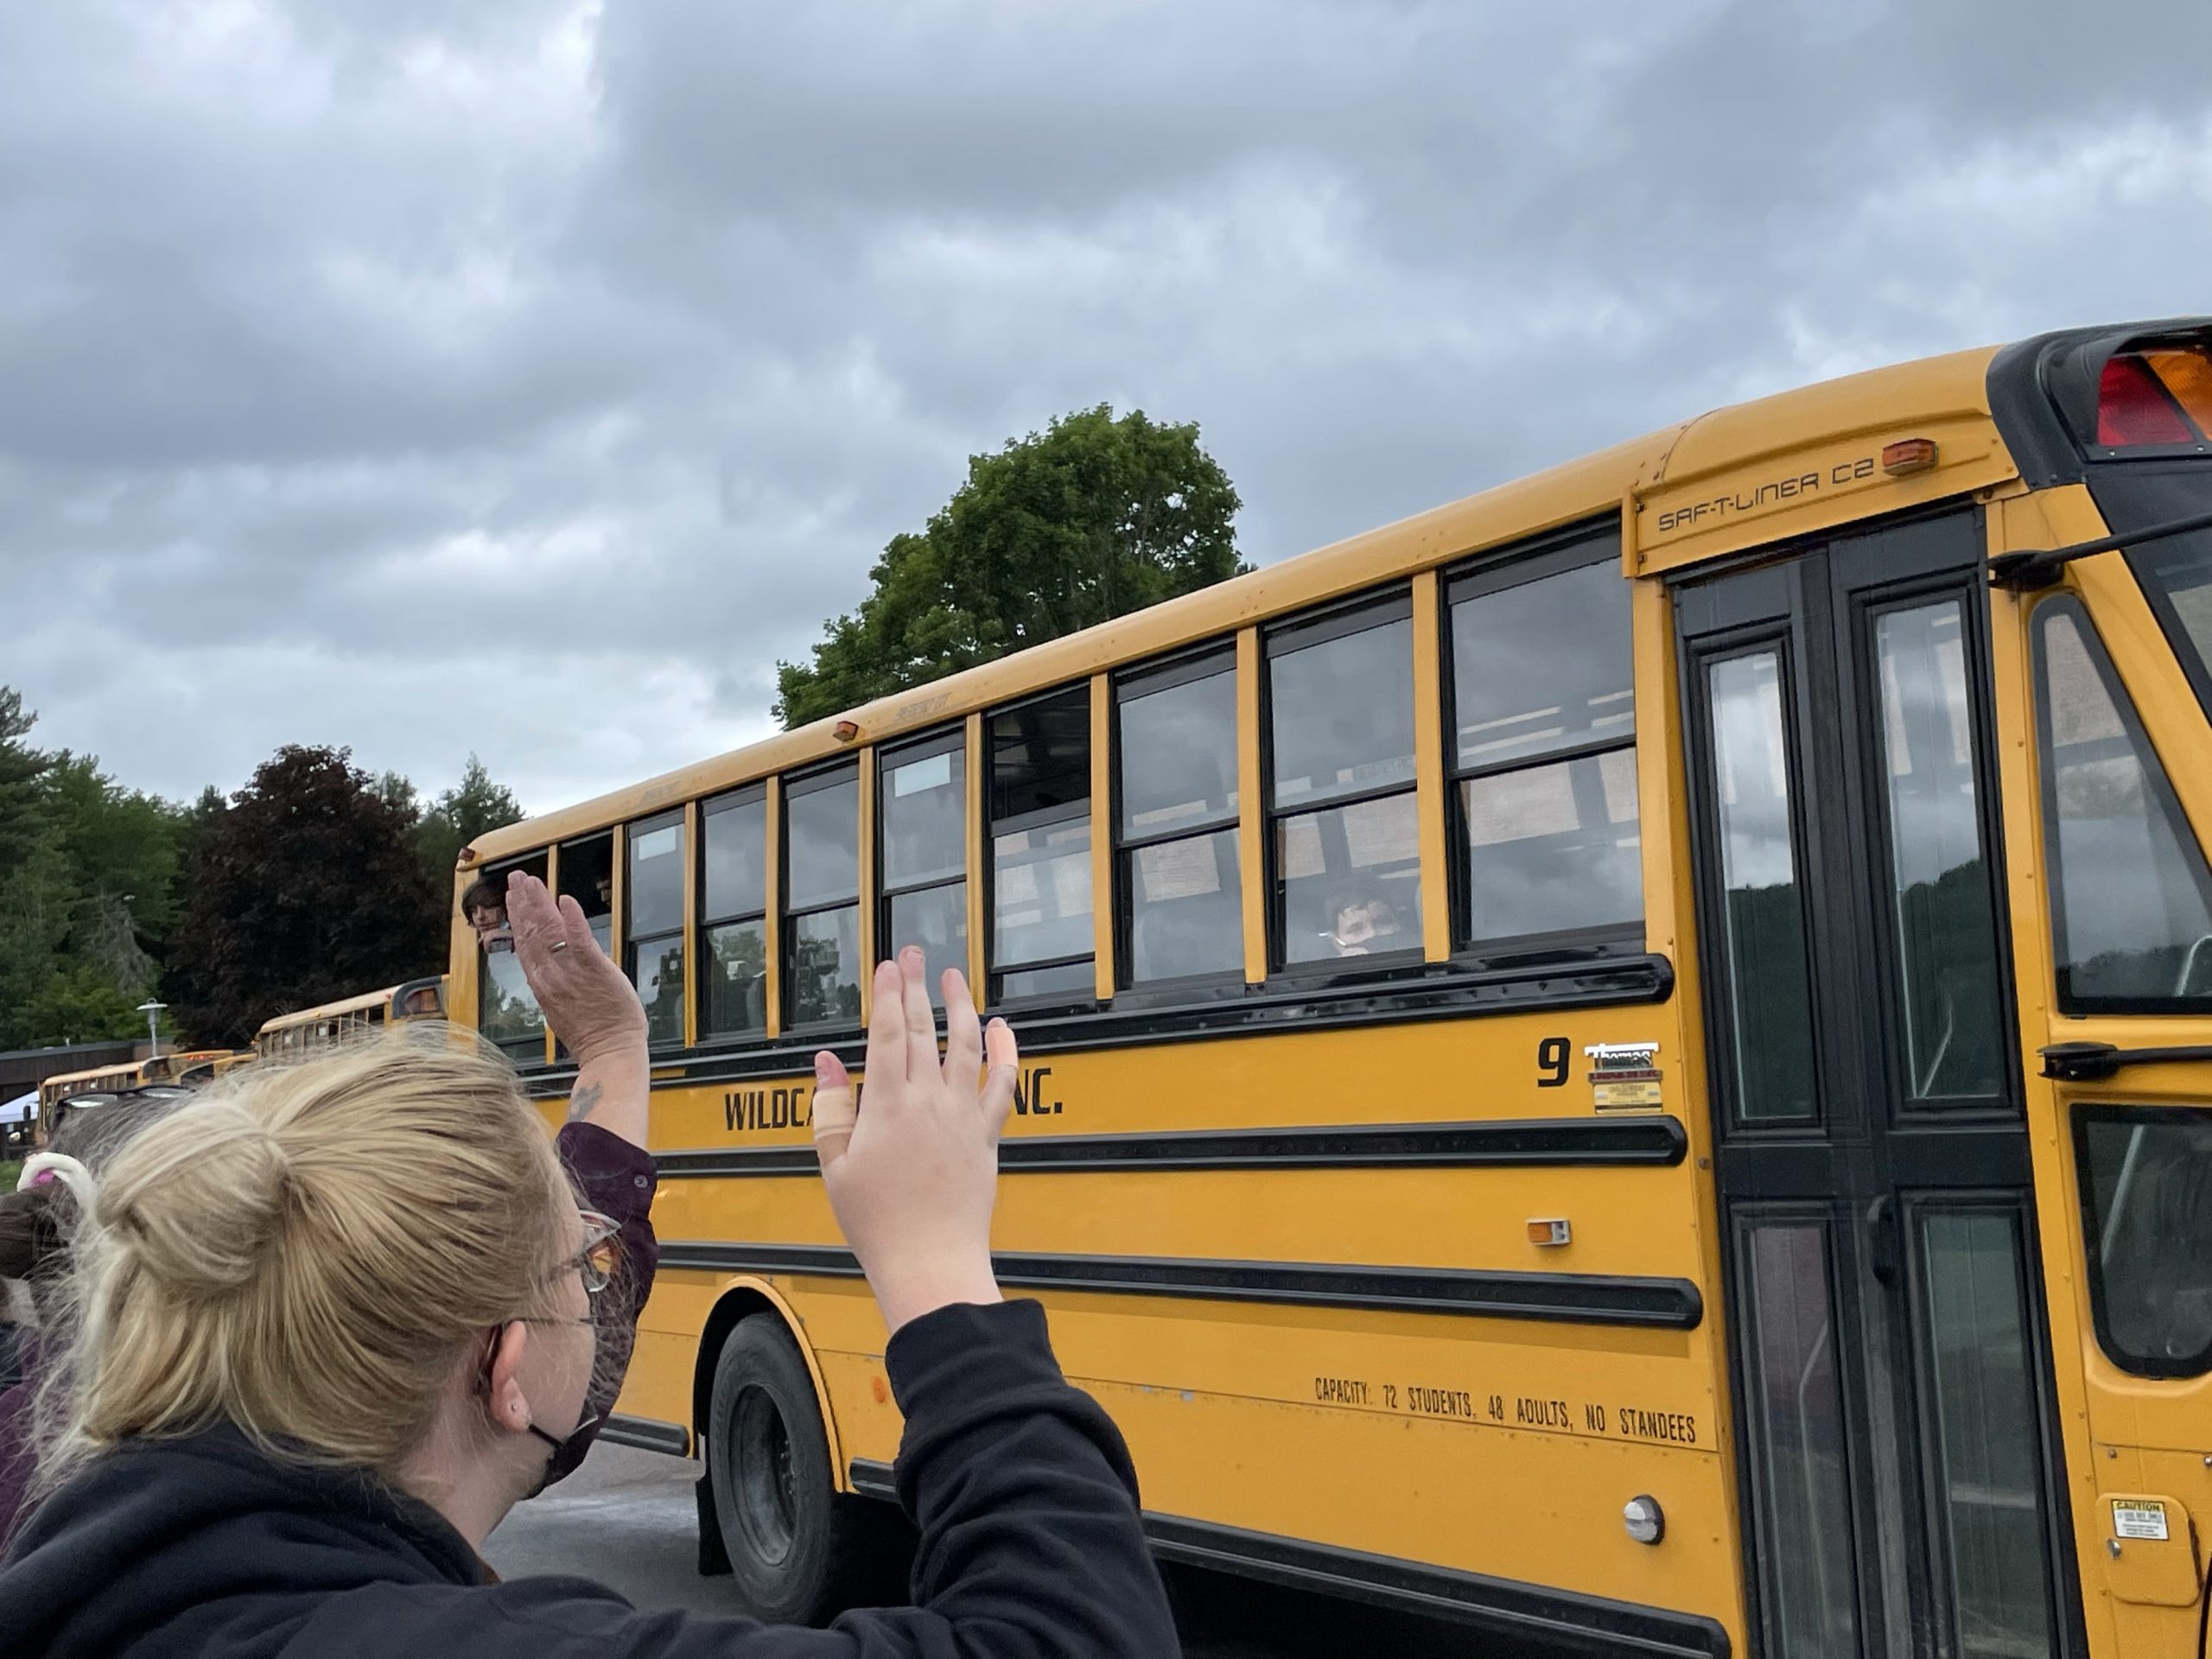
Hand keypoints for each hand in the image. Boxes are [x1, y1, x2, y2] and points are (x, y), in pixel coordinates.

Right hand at [505, 872, 646, 1067]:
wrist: (609, 1053)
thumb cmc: (592, 1035)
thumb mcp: (563, 1007)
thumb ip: (557, 984)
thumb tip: (557, 968)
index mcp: (542, 985)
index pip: (525, 944)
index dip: (518, 919)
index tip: (512, 898)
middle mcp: (550, 976)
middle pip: (532, 932)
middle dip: (523, 902)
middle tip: (516, 878)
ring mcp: (570, 973)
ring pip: (549, 932)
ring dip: (539, 903)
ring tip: (532, 881)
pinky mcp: (595, 970)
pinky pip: (579, 940)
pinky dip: (572, 919)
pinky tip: (565, 900)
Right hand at [811, 949, 1016, 1332]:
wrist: (931, 1262)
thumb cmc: (877, 1222)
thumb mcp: (836, 1166)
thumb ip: (832, 1108)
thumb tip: (827, 1061)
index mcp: (887, 1106)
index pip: (887, 1034)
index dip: (887, 995)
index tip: (888, 965)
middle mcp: (929, 1101)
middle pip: (923, 1029)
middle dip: (917, 986)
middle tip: (914, 954)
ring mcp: (963, 1115)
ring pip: (966, 1045)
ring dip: (960, 1006)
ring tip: (954, 978)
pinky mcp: (987, 1135)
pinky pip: (1004, 1084)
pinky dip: (1006, 1051)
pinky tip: (1002, 1027)